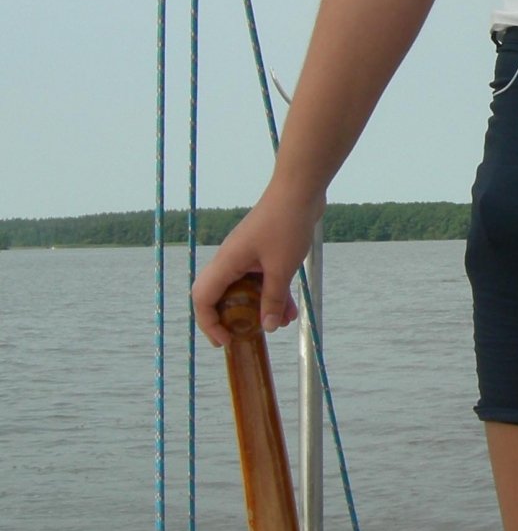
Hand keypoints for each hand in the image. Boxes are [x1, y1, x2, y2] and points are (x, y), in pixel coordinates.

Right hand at [191, 185, 322, 346]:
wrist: (301, 190)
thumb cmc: (286, 224)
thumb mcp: (281, 268)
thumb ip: (273, 299)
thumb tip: (267, 327)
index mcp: (226, 262)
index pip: (203, 299)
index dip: (209, 323)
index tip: (226, 341)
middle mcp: (231, 259)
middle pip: (220, 296)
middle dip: (232, 319)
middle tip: (246, 336)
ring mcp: (246, 254)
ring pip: (245, 289)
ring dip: (259, 308)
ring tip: (279, 324)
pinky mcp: (263, 251)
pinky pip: (261, 279)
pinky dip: (272, 293)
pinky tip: (290, 309)